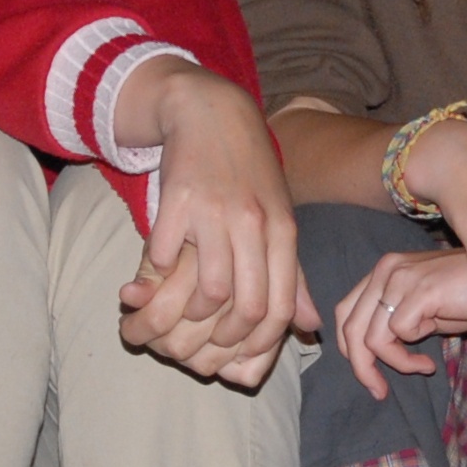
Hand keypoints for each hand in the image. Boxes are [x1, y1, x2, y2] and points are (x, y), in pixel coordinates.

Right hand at [116, 63, 304, 387]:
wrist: (211, 112)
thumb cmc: (249, 172)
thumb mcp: (280, 216)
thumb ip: (294, 273)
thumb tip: (310, 325)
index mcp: (283, 230)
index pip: (280, 305)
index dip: (261, 342)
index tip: (243, 354)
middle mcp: (253, 223)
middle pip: (247, 306)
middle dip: (226, 338)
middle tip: (209, 343)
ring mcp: (215, 212)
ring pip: (209, 290)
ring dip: (192, 313)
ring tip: (184, 311)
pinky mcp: (177, 201)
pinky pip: (165, 258)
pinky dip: (157, 276)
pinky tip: (158, 273)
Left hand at [329, 246, 466, 399]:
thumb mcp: (427, 312)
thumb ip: (399, 324)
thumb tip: (376, 354)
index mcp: (385, 272)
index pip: (346, 312)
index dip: (350, 348)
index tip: (371, 374)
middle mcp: (387, 270)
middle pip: (350, 327)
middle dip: (361, 367)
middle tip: (380, 391)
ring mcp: (401, 278)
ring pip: (370, 337)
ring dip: (393, 364)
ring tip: (421, 368)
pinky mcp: (419, 290)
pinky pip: (395, 335)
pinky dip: (408, 357)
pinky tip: (431, 360)